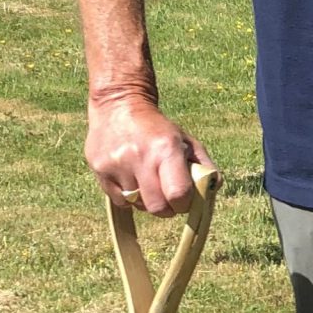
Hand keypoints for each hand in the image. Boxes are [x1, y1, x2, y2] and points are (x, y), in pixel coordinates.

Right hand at [84, 88, 211, 214]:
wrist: (119, 105)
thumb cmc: (159, 129)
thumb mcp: (187, 141)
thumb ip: (205, 166)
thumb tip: (213, 189)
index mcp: (166, 149)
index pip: (179, 195)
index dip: (185, 204)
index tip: (184, 198)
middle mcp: (140, 157)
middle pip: (157, 208)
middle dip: (167, 208)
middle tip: (168, 196)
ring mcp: (117, 164)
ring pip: (137, 205)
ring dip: (147, 201)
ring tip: (147, 181)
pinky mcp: (99, 170)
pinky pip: (119, 200)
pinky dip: (128, 197)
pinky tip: (131, 178)